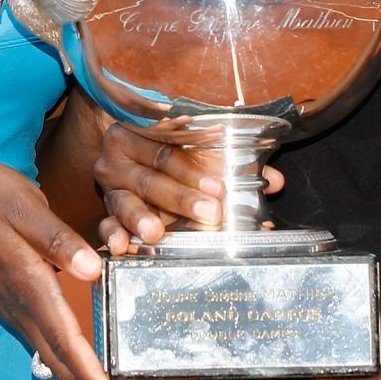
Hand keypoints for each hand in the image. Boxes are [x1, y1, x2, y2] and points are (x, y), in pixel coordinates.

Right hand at [0, 162, 127, 379]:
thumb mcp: (25, 206)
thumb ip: (57, 240)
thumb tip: (92, 270)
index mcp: (30, 283)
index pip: (64, 340)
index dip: (93, 372)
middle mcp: (22, 307)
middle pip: (60, 361)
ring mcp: (15, 310)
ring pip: (51, 357)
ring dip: (84, 375)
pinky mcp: (15, 307)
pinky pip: (45, 344)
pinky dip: (70, 359)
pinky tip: (90, 356)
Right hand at [93, 123, 287, 254]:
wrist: (133, 156)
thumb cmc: (174, 156)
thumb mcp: (202, 155)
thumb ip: (235, 164)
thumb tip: (275, 180)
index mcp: (141, 132)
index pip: (167, 150)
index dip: (194, 170)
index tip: (220, 187)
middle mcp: (119, 158)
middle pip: (150, 178)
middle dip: (181, 197)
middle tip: (210, 213)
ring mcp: (110, 187)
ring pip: (125, 202)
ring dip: (142, 218)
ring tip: (156, 233)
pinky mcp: (105, 212)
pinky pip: (105, 224)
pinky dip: (111, 235)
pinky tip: (119, 247)